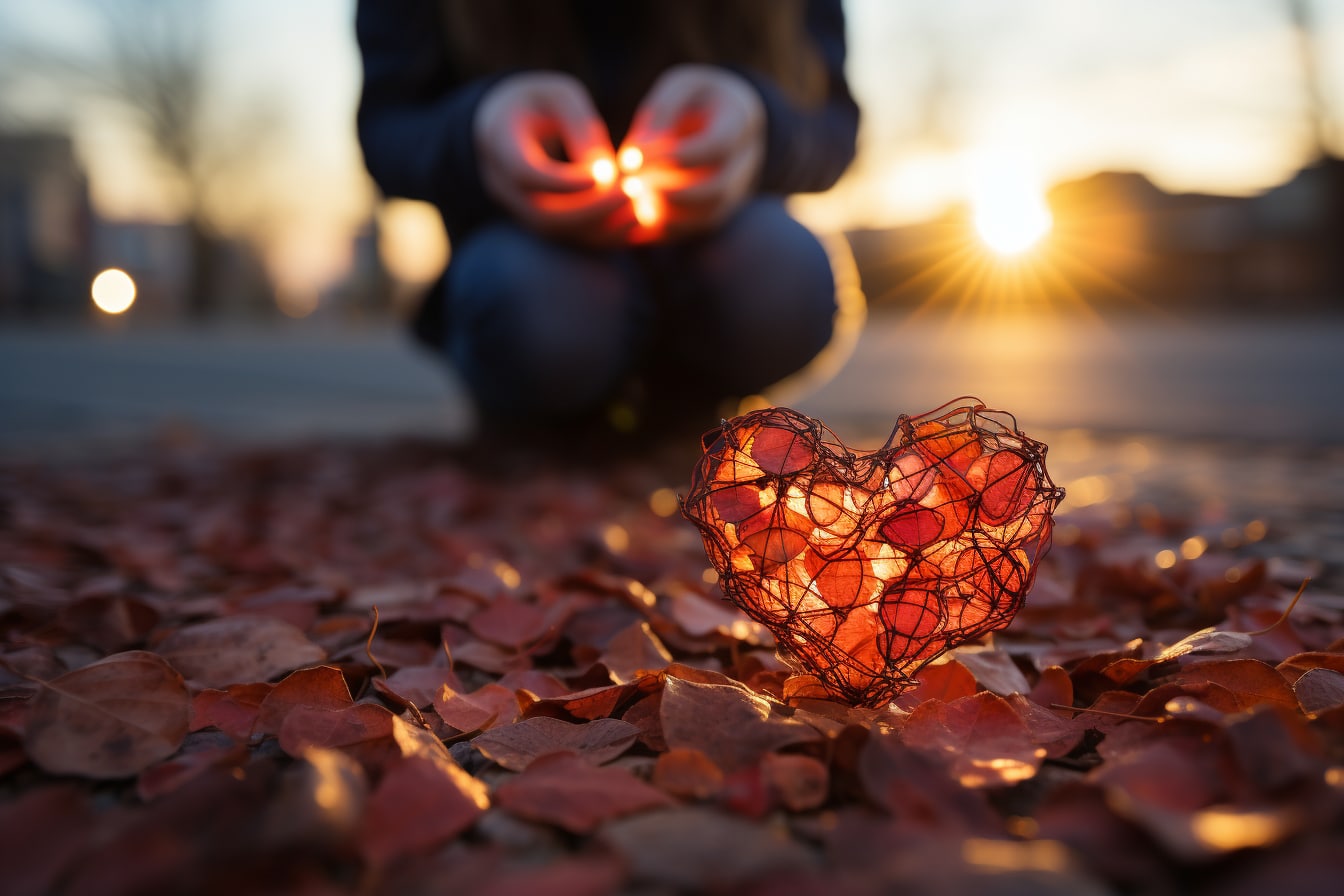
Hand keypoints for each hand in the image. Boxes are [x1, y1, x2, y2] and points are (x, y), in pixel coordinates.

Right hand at [474, 72, 631, 246]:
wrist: (510, 123)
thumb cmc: (540, 101)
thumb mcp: (561, 97)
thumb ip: (581, 128)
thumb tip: (606, 175)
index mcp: (498, 143)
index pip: (526, 174)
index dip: (564, 181)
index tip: (607, 173)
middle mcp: (501, 184)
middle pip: (543, 215)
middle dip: (592, 209)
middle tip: (633, 192)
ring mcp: (517, 209)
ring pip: (558, 233)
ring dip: (601, 227)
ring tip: (640, 209)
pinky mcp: (538, 222)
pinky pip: (568, 239)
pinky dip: (602, 235)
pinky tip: (635, 221)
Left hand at [624, 65, 765, 238]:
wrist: (720, 119)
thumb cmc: (694, 99)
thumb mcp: (679, 88)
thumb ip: (660, 114)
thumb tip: (636, 154)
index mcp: (740, 121)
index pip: (718, 146)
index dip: (677, 156)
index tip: (634, 158)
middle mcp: (746, 161)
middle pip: (718, 189)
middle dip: (671, 192)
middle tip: (630, 185)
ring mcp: (736, 190)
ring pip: (708, 217)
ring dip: (666, 216)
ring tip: (630, 202)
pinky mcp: (719, 210)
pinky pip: (696, 230)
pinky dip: (664, 231)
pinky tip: (633, 218)